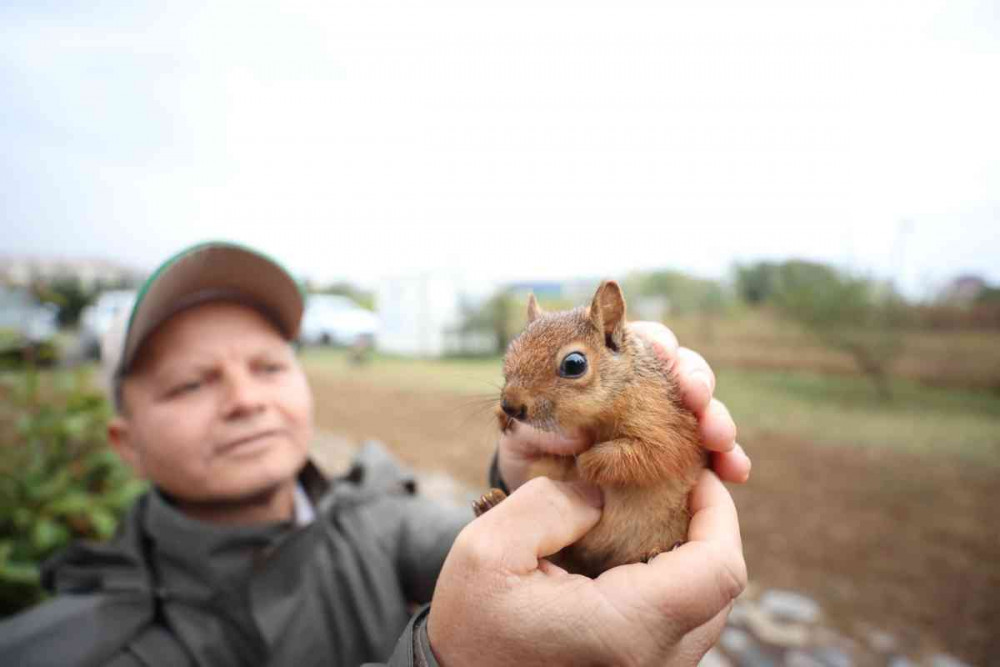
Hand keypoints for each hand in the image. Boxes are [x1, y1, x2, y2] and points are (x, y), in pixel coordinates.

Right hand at [427, 471, 746, 665]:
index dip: (719, 513)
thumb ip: (552, 503)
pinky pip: (681, 629)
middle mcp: (652, 661)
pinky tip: (634, 560)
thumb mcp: (490, 548)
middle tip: (676, 491)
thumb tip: (603, 493)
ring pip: (706, 612)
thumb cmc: (471, 625)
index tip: (696, 477)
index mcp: (624, 628)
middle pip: (721, 591)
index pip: (717, 569)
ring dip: (692, 560)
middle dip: (708, 531)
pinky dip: (672, 587)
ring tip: (655, 519)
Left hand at [497, 321, 750, 490]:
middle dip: (696, 379)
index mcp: (612, 362)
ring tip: (720, 441)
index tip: (664, 355)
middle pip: (685, 368)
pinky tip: (736, 472)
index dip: (660, 343)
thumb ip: (546, 426)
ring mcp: (668, 419)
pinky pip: (712, 454)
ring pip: (706, 408)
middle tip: (696, 398)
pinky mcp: (681, 457)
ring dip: (719, 419)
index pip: (645, 339)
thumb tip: (579, 444)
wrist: (536, 482)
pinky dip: (728, 459)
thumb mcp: (526, 429)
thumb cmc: (531, 441)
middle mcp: (646, 385)